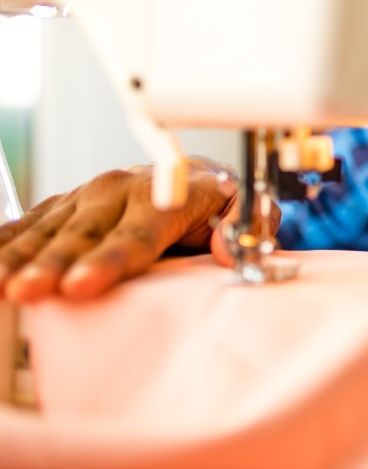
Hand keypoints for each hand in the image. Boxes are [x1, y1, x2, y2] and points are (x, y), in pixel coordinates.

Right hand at [0, 161, 262, 302]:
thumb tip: (227, 247)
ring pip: (49, 229)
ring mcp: (86, 196)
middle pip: (84, 234)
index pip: (137, 235)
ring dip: (22, 257)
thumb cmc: (214, 204)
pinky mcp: (63, 205)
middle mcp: (119, 190)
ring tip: (5, 285)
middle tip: (32, 291)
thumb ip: (243, 225)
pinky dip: (7, 242)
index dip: (108, 262)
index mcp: (163, 197)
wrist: (187, 177)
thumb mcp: (242, 209)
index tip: (82, 286)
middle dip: (55, 264)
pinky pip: (29, 223)